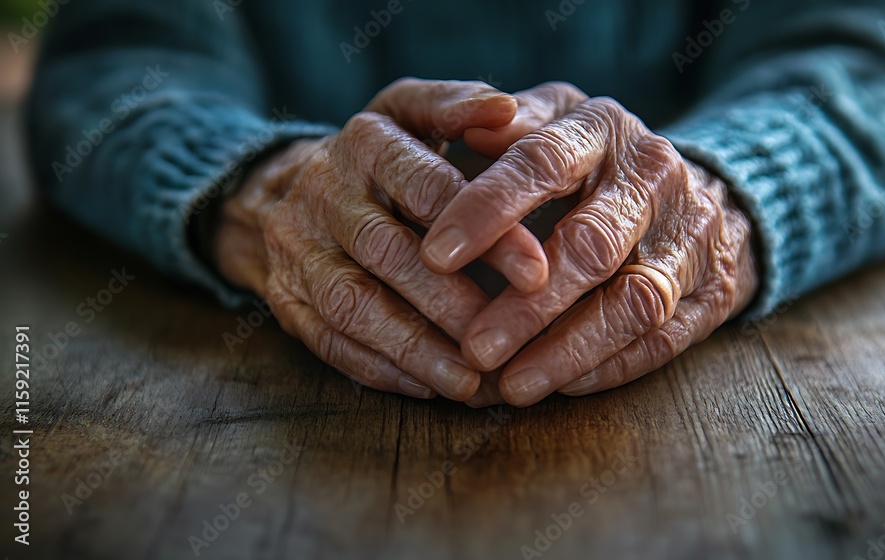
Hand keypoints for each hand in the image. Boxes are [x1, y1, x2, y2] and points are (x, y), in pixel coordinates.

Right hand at [212, 79, 555, 400]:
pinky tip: (431, 388)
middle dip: (452, 302)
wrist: (284, 187)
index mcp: (365, 142)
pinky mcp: (284, 298)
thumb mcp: (411, 112)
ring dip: (416, 350)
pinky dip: (381, 370)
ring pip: (354, 306)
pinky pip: (328, 342)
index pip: (427, 187)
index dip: (485, 233)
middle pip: (387, 253)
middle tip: (507, 339)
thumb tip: (506, 109)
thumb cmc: (381, 155)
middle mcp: (322, 193)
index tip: (537, 273)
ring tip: (474, 385)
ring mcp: (296, 250)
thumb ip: (458, 105)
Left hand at [421, 96, 758, 405]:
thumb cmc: (597, 162)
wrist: (704, 192)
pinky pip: (663, 339)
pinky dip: (609, 367)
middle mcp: (653, 177)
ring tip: (511, 386)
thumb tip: (463, 125)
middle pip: (592, 245)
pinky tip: (560, 387)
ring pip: (634, 301)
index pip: (543, 163)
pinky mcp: (712, 291)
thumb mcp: (555, 123)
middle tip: (474, 348)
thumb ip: (507, 126)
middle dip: (528, 304)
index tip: (435, 256)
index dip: (488, 210)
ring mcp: (690, 236)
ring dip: (569, 350)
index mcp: (602, 128)